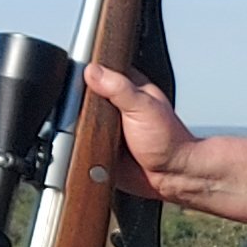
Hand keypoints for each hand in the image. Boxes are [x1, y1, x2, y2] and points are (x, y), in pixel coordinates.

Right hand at [82, 61, 200, 199]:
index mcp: (126, 87)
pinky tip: (85, 146)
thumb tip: (93, 71)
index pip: (96, 71)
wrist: (172, 176)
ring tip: (87, 132)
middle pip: (83, 97)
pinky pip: (81, 143)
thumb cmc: (168, 140)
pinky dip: (79, 145)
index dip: (83, 74)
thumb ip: (118, 87)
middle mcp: (114, 104)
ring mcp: (106, 126)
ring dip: (77, 127)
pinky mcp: (100, 146)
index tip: (75, 82)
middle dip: (77, 105)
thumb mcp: (143, 106)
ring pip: (79, 120)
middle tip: (84, 114)